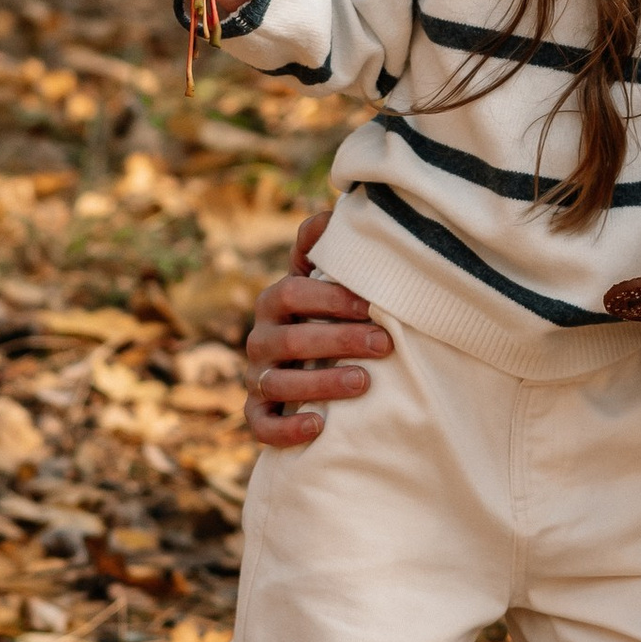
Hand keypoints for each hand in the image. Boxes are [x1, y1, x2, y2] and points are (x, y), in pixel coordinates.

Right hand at [243, 207, 394, 446]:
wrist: (303, 363)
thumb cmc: (322, 313)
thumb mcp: (320, 278)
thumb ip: (321, 248)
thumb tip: (330, 213)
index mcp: (275, 301)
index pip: (292, 293)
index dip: (330, 299)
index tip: (372, 306)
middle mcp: (260, 338)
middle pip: (291, 340)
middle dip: (338, 341)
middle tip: (384, 345)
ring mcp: (257, 377)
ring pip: (279, 384)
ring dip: (321, 384)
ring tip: (364, 383)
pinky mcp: (257, 413)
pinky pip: (261, 425)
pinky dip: (286, 428)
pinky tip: (318, 427)